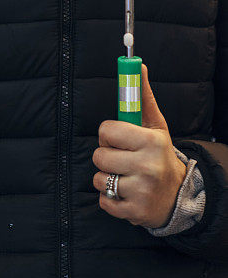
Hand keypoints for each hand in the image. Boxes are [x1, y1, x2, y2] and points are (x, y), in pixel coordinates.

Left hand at [92, 64, 186, 228]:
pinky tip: (124, 192)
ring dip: (106, 178)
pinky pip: (103, 201)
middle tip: (121, 158)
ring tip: (124, 175)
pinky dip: (109, 198)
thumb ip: (142, 96)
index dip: (108, 134)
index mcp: (150, 141)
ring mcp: (141, 190)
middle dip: (106, 156)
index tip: (118, 138)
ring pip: (99, 179)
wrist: (178, 195)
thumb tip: (138, 65)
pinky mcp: (134, 212)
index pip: (106, 130)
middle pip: (99, 155)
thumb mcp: (155, 125)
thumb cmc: (159, 154)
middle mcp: (147, 166)